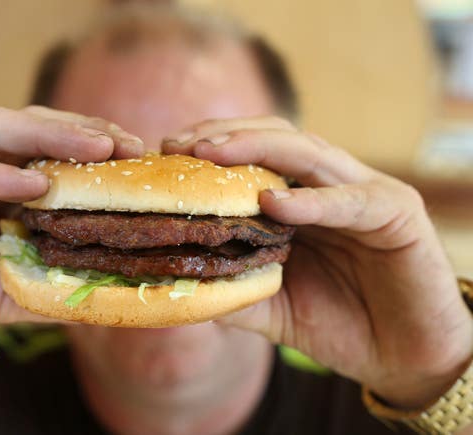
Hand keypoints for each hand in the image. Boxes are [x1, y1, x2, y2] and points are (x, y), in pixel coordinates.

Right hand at [0, 105, 141, 419]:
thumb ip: (57, 280)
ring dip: (49, 137)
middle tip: (128, 145)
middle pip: (34, 130)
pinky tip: (30, 185)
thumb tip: (119, 288)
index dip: (97, 152)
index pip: (55, 152)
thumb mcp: (11, 288)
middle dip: (83, 135)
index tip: (141, 161)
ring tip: (97, 149)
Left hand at [163, 117, 472, 408]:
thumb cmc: (340, 325)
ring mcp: (365, 193)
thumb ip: (235, 291)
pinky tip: (272, 202)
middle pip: (277, 137)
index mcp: (301, 198)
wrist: (405, 358)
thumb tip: (181, 284)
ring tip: (214, 154)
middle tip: (180, 145)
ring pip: (310, 154)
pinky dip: (310, 200)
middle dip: (226, 136)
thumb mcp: (274, 308)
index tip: (167, 152)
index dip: (211, 146)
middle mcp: (330, 185)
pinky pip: (349, 201)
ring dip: (259, 149)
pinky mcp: (398, 213)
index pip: (254, 154)